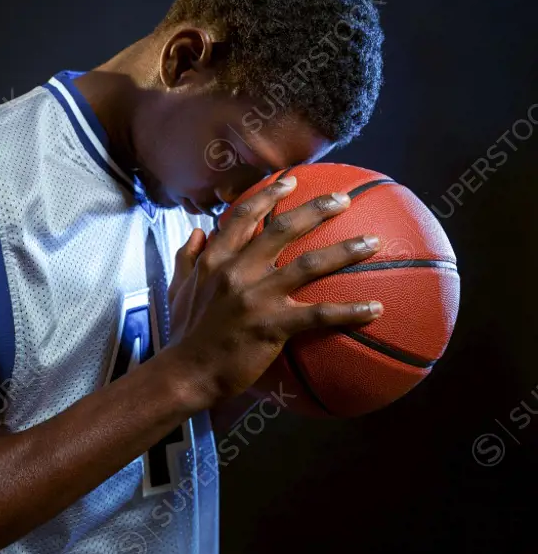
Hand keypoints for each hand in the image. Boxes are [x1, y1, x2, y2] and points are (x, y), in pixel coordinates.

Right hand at [165, 176, 382, 404]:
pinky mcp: (273, 325)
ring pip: (308, 265)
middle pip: (282, 229)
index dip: (268, 195)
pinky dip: (350, 310)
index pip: (243, 217)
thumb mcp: (178, 287)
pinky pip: (319, 314)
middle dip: (316, 209)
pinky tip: (376, 308)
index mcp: (215, 260)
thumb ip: (188, 256)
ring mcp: (256, 297)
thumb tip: (199, 230)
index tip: (290, 181)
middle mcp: (237, 271)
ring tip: (372, 242)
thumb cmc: (185, 333)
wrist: (187, 372)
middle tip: (342, 199)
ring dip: (344, 250)